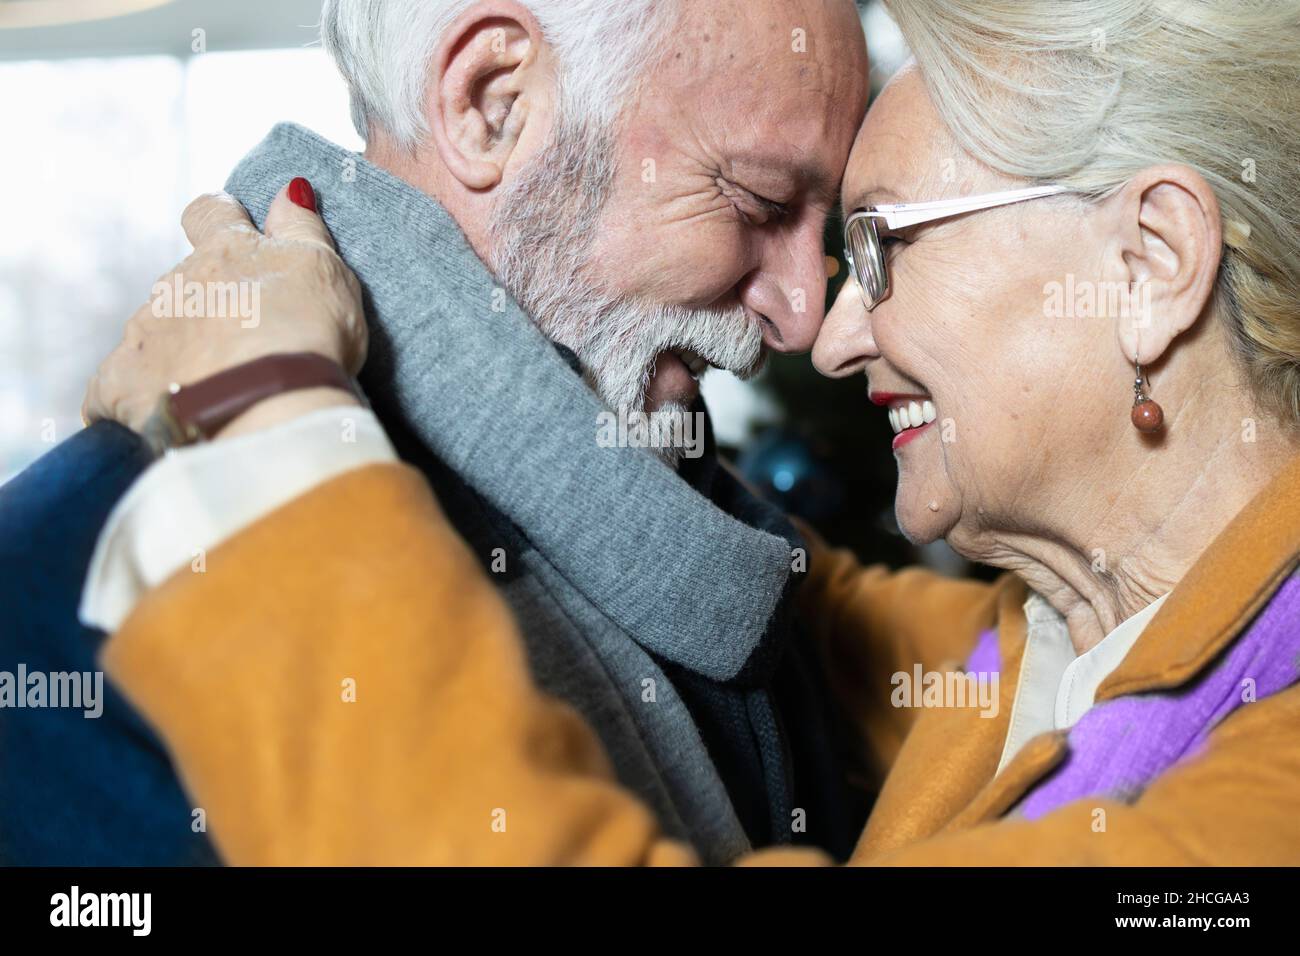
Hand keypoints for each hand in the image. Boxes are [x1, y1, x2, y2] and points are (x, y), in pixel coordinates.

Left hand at [83, 179, 367, 438]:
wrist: (268, 407)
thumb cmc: (305, 334)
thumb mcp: (323, 269)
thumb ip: (302, 226)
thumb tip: (287, 188)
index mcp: (224, 252)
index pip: (209, 213)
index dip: (219, 219)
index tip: (231, 230)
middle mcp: (174, 285)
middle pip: (183, 285)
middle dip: (207, 306)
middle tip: (247, 343)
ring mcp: (144, 333)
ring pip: (155, 334)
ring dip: (182, 352)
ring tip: (221, 388)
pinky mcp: (121, 384)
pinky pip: (117, 388)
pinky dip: (140, 397)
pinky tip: (167, 415)